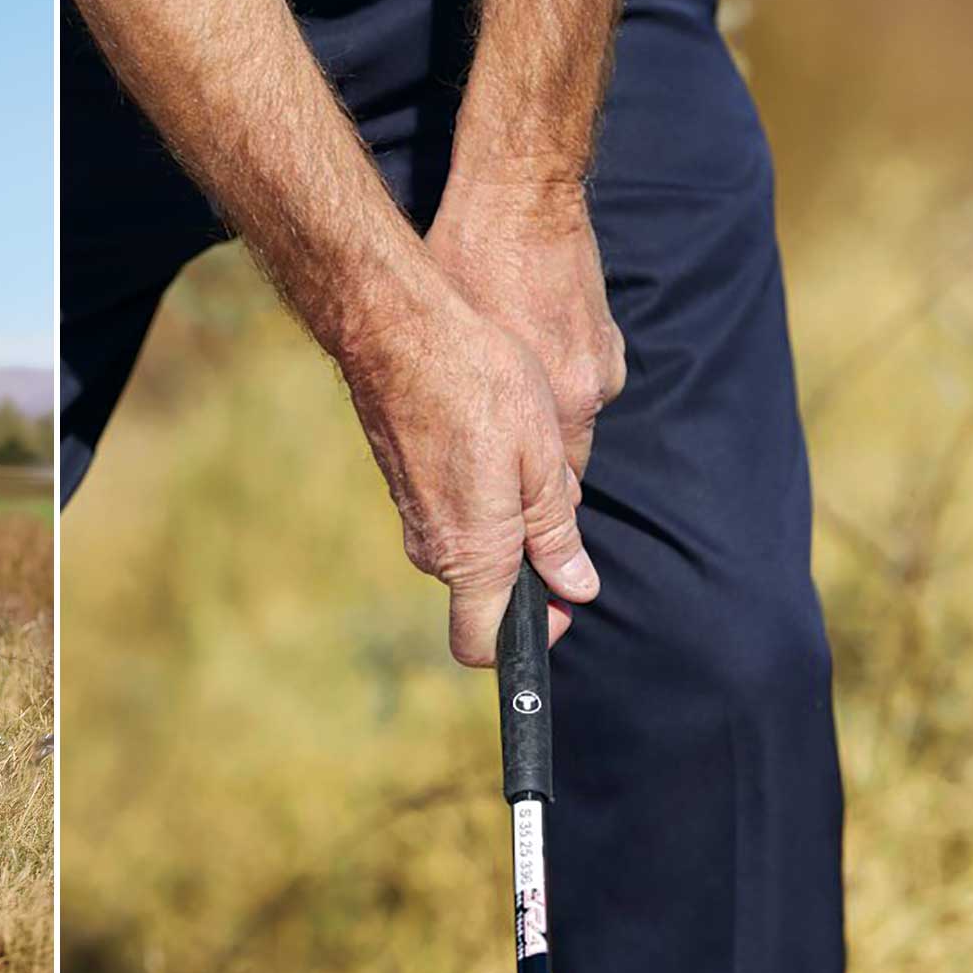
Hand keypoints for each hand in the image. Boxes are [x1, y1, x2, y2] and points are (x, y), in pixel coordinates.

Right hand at [337, 299, 598, 666]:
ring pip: (469, 545)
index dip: (526, 641)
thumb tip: (575, 586)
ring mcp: (411, 516)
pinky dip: (479, 492)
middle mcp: (433, 546)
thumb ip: (555, 533)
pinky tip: (493, 434)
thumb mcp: (541, 458)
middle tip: (554, 495)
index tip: (560, 603)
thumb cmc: (476, 385)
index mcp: (474, 551)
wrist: (397, 331)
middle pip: (483, 589)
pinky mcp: (401, 485)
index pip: (482, 642)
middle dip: (528, 561)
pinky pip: (448, 512)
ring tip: (524, 451)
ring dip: (506, 520)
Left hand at [425, 176, 625, 476]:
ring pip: (574, 416)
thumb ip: (468, 402)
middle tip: (503, 468)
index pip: (556, 483)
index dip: (527, 496)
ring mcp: (604, 359)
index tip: (508, 507)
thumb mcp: (453, 338)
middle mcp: (588, 388)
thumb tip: (457, 445)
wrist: (522, 196)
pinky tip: (529, 364)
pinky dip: (560, 381)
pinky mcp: (608, 334)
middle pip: (568, 458)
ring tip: (508, 406)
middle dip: (539, 467)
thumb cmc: (468, 266)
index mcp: (553, 397)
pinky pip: (583, 379)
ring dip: (547, 419)